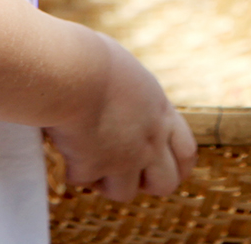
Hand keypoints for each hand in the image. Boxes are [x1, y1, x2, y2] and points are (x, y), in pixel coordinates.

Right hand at [46, 33, 195, 201]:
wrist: (73, 69)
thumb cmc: (90, 57)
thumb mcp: (124, 71)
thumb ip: (131, 95)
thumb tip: (119, 97)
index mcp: (160, 110)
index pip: (186, 151)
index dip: (176, 164)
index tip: (157, 164)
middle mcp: (150, 138)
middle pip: (166, 183)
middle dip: (145, 182)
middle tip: (121, 168)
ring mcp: (125, 157)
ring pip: (125, 193)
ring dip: (105, 180)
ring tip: (85, 155)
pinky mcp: (96, 167)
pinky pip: (83, 179)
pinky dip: (72, 167)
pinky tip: (64, 145)